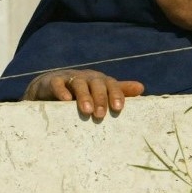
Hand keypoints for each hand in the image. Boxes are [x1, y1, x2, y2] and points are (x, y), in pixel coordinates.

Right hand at [23, 69, 143, 119]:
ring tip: (87, 111)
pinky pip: (58, 84)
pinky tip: (65, 101)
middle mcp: (87, 77)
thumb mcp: (100, 91)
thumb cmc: (81, 92)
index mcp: (101, 81)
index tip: (118, 108)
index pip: (112, 85)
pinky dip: (62, 91)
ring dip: (84, 96)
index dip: (116, 95)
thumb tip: (142, 88)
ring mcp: (70, 78)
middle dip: (100, 99)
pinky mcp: (53, 81)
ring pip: (79, 84)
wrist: (50, 86)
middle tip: (101, 115)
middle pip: (97, 84)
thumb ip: (119, 90)